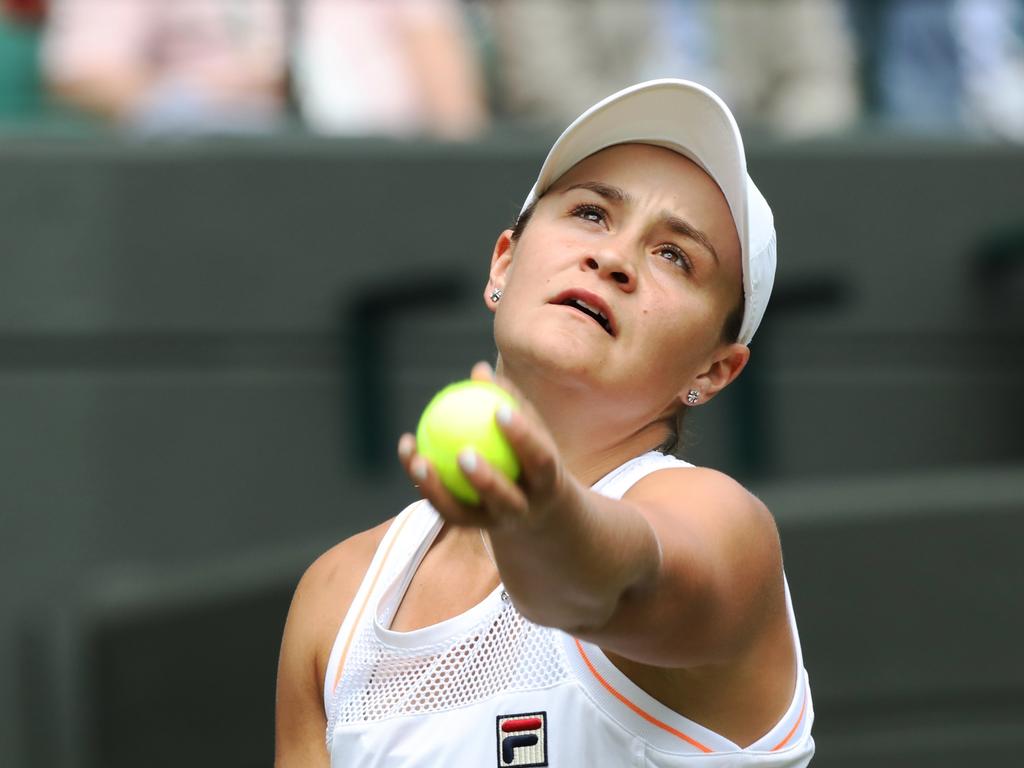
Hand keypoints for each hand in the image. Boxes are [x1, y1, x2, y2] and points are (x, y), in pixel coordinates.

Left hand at [397, 361, 574, 532]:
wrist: (538, 511)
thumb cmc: (531, 456)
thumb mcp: (531, 432)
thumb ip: (510, 402)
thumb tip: (478, 370)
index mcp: (546, 482)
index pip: (539, 459)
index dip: (522, 436)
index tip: (499, 411)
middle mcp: (522, 509)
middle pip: (505, 499)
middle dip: (486, 480)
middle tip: (463, 452)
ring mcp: (494, 523)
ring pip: (463, 514)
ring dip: (438, 489)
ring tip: (419, 459)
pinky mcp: (468, 527)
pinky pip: (442, 506)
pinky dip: (424, 482)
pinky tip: (409, 454)